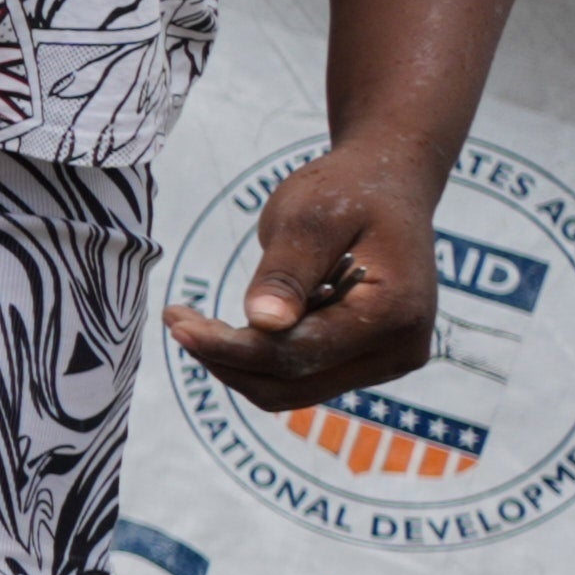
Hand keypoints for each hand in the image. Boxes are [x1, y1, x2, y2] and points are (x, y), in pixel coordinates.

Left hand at [164, 132, 450, 405]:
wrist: (388, 184)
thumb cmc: (348, 191)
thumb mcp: (310, 217)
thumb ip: (286, 273)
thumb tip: (262, 324)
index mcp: (394, 313)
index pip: (298, 353)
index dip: (229, 347)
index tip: (175, 323)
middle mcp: (399, 350)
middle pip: (291, 384)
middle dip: (226, 359)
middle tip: (178, 319)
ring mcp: (386, 361)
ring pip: (292, 390)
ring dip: (237, 364)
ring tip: (195, 322)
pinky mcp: (367, 361)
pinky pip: (302, 378)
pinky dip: (259, 359)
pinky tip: (229, 327)